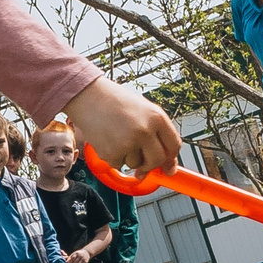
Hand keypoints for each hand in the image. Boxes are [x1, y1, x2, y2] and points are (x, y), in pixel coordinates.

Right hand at [64, 77, 180, 180]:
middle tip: (141, 160)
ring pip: (135, 164)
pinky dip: (113, 157)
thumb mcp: (143, 110)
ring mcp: (128, 142)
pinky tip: (108, 140)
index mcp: (157, 117)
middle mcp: (145, 130)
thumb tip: (168, 166)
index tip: (167, 165)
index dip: (170, 158)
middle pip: (157, 160)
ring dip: (128, 158)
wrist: (88, 96)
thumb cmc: (115, 101)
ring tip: (118, 137)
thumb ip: (157, 134)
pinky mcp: (112, 152)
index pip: (174, 146)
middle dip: (149, 164)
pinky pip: (118, 165)